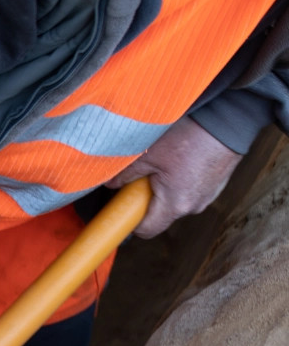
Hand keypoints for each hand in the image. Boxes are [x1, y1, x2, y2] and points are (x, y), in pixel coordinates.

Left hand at [106, 117, 241, 238]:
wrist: (233, 115)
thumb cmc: (192, 133)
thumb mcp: (150, 152)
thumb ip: (126, 173)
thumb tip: (111, 183)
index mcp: (175, 205)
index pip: (146, 231)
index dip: (130, 222)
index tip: (122, 208)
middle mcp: (193, 206)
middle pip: (160, 215)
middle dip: (146, 200)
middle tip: (142, 177)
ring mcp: (208, 195)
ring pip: (175, 201)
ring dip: (164, 188)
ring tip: (165, 162)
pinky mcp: (216, 182)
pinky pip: (191, 188)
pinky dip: (181, 179)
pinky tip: (181, 158)